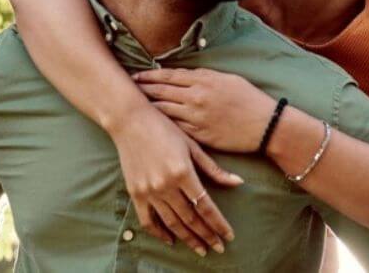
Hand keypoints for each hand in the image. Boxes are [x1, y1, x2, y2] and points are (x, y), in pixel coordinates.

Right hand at [108, 102, 242, 254]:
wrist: (130, 121)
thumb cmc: (164, 128)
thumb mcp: (192, 145)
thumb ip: (213, 169)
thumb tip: (238, 183)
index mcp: (183, 172)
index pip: (206, 206)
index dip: (218, 224)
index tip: (228, 236)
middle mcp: (165, 185)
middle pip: (191, 218)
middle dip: (206, 235)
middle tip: (218, 247)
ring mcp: (149, 191)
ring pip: (172, 223)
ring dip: (188, 238)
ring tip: (200, 248)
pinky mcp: (135, 193)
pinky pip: (148, 220)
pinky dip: (160, 233)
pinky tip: (171, 240)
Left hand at [133, 68, 278, 152]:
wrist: (265, 125)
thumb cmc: (249, 99)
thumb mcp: (227, 79)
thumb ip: (204, 76)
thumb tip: (184, 75)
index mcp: (203, 80)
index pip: (169, 76)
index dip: (150, 75)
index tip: (137, 75)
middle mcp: (196, 97)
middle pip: (161, 91)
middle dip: (143, 89)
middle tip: (127, 88)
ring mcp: (196, 117)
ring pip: (164, 110)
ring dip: (147, 107)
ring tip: (133, 106)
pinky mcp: (199, 135)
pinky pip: (174, 128)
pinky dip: (161, 125)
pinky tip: (151, 124)